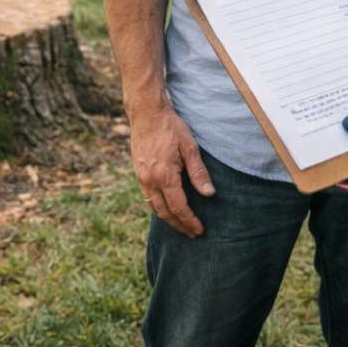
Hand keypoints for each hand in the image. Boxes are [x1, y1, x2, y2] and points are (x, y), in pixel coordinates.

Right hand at [127, 106, 214, 235]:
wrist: (146, 113)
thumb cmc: (170, 127)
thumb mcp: (190, 147)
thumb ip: (199, 172)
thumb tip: (209, 194)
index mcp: (164, 176)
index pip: (179, 207)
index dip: (190, 221)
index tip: (199, 230)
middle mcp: (150, 181)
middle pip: (165, 212)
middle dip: (179, 225)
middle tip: (192, 233)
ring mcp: (141, 178)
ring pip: (154, 207)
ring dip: (168, 219)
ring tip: (181, 225)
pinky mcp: (138, 173)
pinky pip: (149, 197)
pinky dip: (159, 207)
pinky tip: (168, 208)